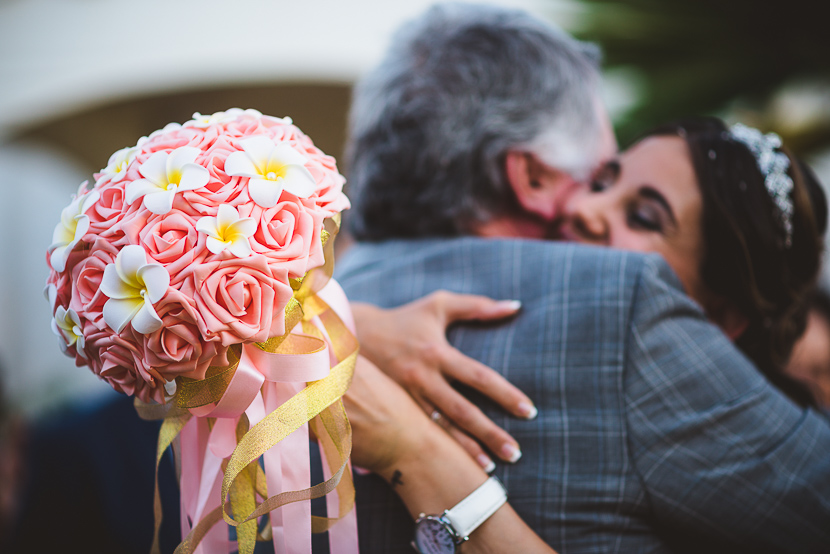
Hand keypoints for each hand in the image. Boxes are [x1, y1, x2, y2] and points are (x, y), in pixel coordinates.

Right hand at [351, 291, 536, 468]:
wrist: (351, 335)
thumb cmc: (405, 319)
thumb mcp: (439, 305)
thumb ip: (477, 306)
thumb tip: (515, 307)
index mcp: (437, 352)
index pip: (479, 376)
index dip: (505, 394)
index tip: (528, 410)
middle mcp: (422, 377)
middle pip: (462, 411)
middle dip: (490, 433)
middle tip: (515, 453)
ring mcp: (406, 396)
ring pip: (440, 429)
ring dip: (465, 449)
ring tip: (488, 469)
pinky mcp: (393, 409)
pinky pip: (420, 432)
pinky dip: (439, 449)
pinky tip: (454, 464)